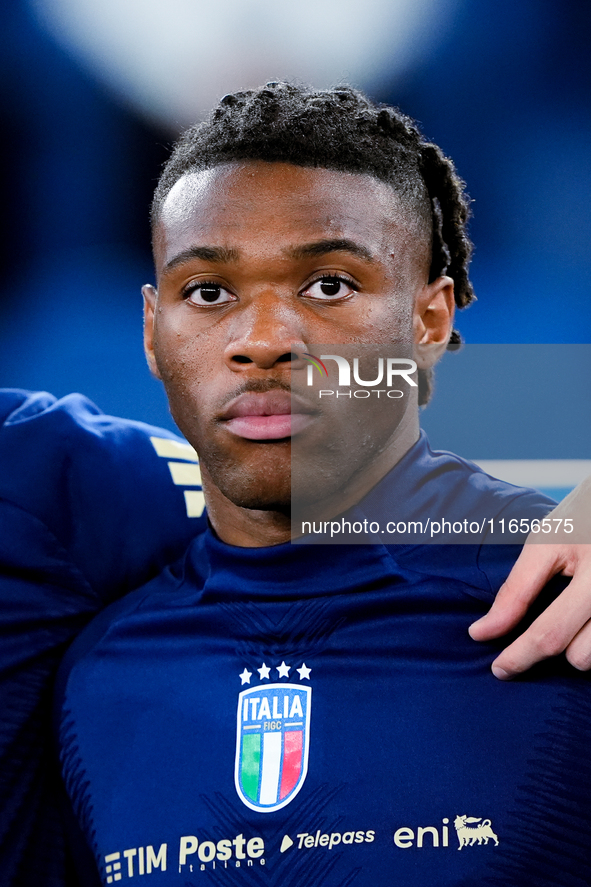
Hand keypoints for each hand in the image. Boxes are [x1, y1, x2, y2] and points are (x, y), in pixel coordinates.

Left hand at [469, 475, 590, 678]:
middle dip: (548, 649)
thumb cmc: (581, 522)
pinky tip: (582, 620)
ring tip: (571, 615)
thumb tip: (482, 632)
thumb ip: (516, 590)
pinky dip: (589, 640)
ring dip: (577, 648)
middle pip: (576, 655)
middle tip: (537, 627)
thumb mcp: (545, 544)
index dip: (518, 656)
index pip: (549, 631)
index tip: (498, 669)